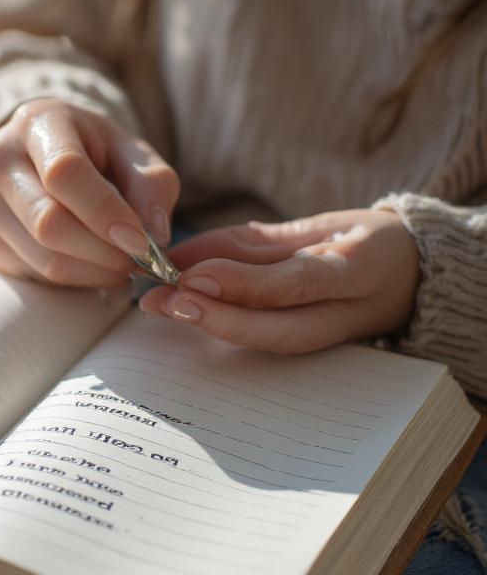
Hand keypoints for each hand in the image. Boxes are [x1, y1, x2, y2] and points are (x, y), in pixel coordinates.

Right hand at [0, 98, 179, 287]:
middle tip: (140, 261)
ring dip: (95, 273)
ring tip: (122, 264)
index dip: (106, 213)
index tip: (143, 242)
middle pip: (50, 223)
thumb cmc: (93, 152)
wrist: (38, 156)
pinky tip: (91, 263)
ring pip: (45, 259)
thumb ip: (152, 185)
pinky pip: (35, 274)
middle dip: (105, 252)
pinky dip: (75, 279)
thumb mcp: (130, 152)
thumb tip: (154, 235)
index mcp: (37, 122)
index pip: (65, 173)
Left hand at [139, 209, 420, 352]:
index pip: (295, 282)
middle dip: (216, 318)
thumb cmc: (359, 242)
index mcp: (354, 269)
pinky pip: (266, 342)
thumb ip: (248, 244)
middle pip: (278, 328)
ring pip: (270, 341)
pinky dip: (223, 329)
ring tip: (161, 308)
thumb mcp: (315, 226)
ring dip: (211, 326)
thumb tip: (182, 256)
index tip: (191, 276)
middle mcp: (344, 311)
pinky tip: (182, 315)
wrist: (413, 277)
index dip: (242, 283)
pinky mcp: (315, 348)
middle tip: (164, 303)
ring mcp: (332, 336)